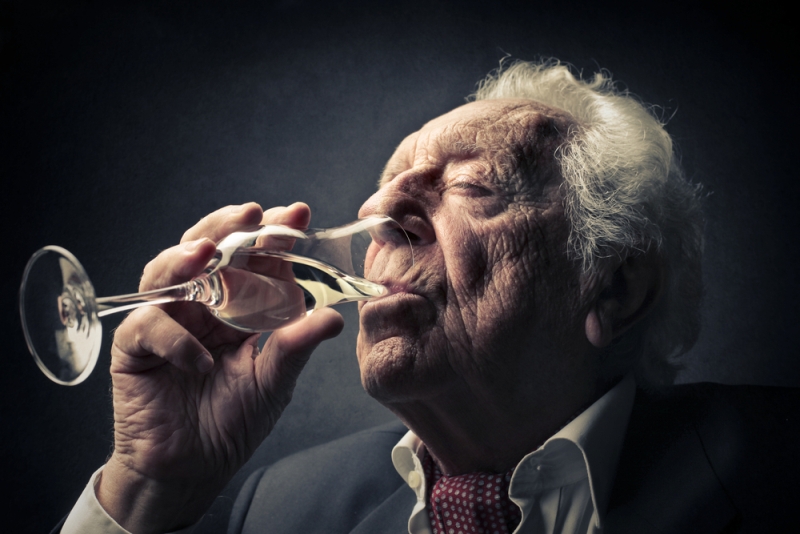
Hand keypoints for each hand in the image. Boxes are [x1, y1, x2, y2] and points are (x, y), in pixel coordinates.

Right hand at [96, 202, 343, 532]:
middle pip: (205, 250)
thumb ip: (296, 347)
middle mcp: (199, 305)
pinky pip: (149, 326)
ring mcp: (164, 321)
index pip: (251, 259)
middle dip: (227, 227)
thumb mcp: (273, 381)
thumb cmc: (232, 422)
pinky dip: (175, 338)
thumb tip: (335, 317)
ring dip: (186, 259)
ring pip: (166, 272)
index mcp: (235, 306)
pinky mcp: (134, 349)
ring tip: (209, 252)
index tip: (296, 214)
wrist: (192, 471)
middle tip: (250, 213)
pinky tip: (201, 361)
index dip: (270, 235)